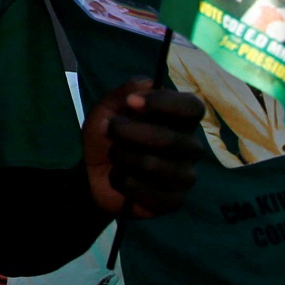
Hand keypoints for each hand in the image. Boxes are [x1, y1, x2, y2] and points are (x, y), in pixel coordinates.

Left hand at [83, 79, 204, 217]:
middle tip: (111, 130)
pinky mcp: (174, 201)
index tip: (132, 103)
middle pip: (168, 140)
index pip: (192, 108)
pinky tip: (121, 177)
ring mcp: (185, 176)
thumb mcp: (107, 108)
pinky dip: (123, 181)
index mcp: (180, 120)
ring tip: (115, 156)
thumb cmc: (107, 135)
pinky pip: (147, 192)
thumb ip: (125, 92)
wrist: (92, 172)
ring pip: (153, 166)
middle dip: (128, 134)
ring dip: (122, 158)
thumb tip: (147, 83)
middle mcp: (190, 147)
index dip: (164, 103)